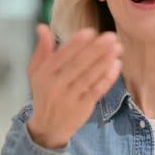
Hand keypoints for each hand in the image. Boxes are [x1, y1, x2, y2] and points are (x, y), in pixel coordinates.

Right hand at [26, 24, 122, 148]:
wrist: (48, 127)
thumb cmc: (44, 93)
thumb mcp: (36, 72)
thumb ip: (42, 50)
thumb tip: (42, 26)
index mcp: (45, 73)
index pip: (62, 55)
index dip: (76, 43)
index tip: (91, 31)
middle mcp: (56, 85)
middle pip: (78, 65)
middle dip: (96, 49)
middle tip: (111, 36)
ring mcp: (70, 97)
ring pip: (90, 77)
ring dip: (105, 61)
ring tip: (118, 48)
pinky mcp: (83, 107)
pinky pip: (97, 90)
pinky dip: (108, 78)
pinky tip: (116, 65)